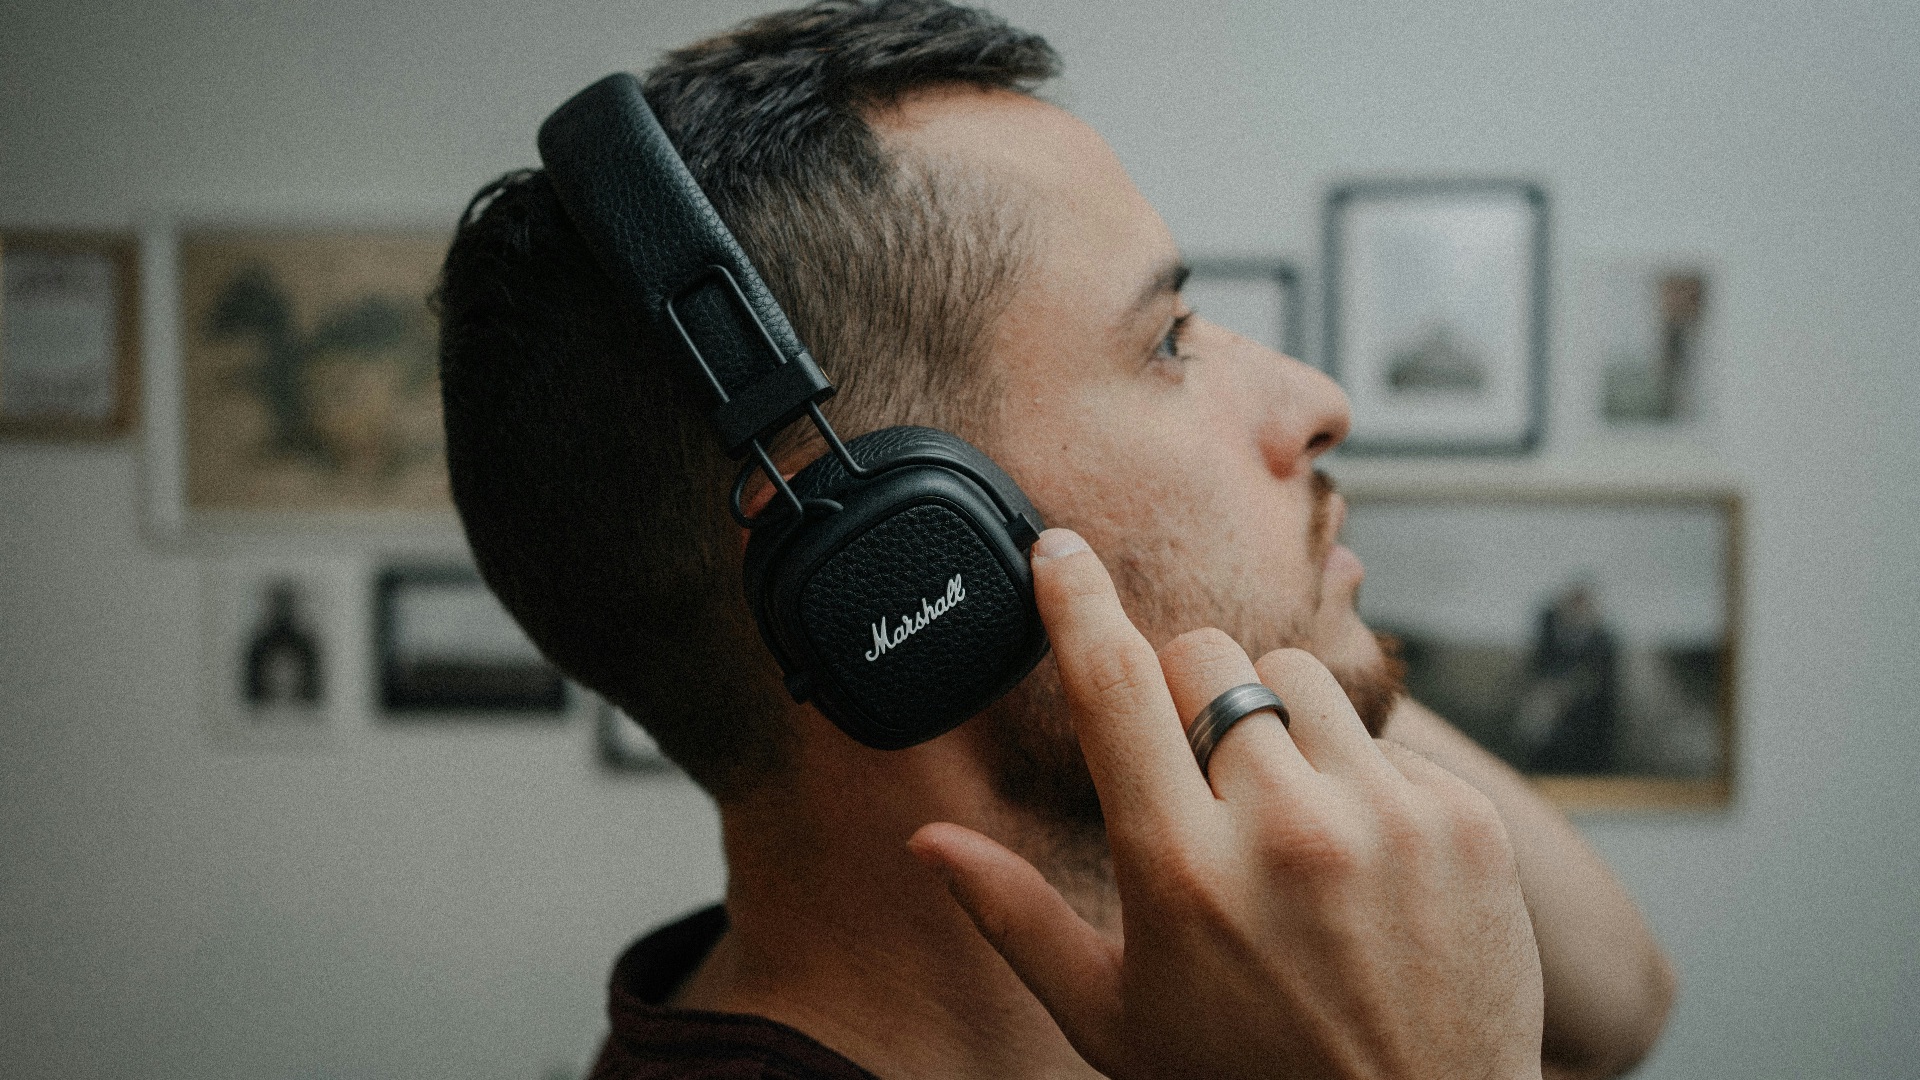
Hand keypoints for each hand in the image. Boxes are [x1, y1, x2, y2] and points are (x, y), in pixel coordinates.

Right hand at [909, 529, 1545, 1079]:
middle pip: (1206, 659)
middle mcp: (1285, 831)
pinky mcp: (1463, 819)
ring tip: (1284, 819)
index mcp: (1180, 872)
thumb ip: (1015, 917)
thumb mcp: (1111, 1019)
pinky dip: (1357, 777)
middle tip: (1198, 777)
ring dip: (1273, 723)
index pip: (1112, 688)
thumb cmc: (1248, 1078)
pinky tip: (1360, 861)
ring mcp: (1385, 818)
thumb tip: (928, 842)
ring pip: (1297, 677)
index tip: (1058, 547)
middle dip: (1184, 694)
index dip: (1075, 602)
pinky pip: (1383, 735)